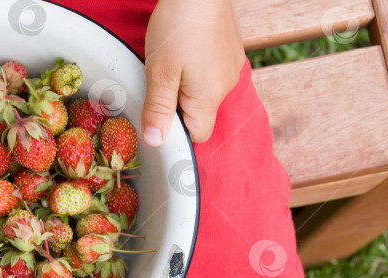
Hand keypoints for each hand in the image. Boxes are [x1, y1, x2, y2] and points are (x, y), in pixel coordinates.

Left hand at [142, 0, 244, 145]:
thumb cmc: (179, 26)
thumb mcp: (159, 71)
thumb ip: (158, 109)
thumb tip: (156, 142)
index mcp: (209, 97)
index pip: (197, 135)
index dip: (176, 130)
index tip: (159, 113)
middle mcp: (226, 86)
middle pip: (200, 113)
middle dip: (178, 104)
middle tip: (161, 80)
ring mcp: (231, 67)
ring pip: (205, 91)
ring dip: (187, 84)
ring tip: (173, 60)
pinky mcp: (231, 50)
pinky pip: (212, 71)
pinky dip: (198, 67)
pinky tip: (186, 49)